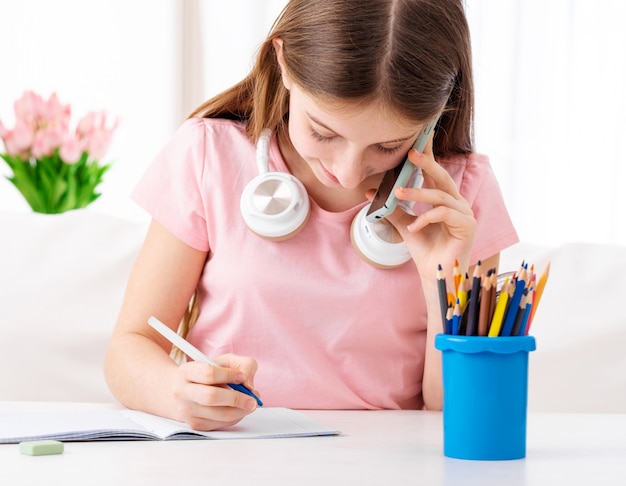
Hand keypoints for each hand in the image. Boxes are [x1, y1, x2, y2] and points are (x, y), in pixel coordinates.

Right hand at [172, 353, 259, 430]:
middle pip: (211, 397)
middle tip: (252, 399)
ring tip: (250, 404)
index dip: (229, 375)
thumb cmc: (210, 374)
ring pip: (218, 414)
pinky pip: (220, 424)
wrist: (188, 390)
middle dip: (236, 398)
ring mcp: (187, 411)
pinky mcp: (195, 425)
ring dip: (240, 410)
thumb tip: (249, 384)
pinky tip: (238, 409)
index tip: (242, 377)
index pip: (209, 374)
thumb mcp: (226, 361)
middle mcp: (183, 392)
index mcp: (187, 371)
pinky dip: (235, 417)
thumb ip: (244, 365)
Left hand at [384, 136, 475, 276]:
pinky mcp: (467, 226)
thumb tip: (371, 193)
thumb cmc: (424, 249)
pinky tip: (413, 228)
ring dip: (417, 193)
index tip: (417, 141)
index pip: (435, 173)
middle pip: (442, 177)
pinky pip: (445, 214)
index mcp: (444, 199)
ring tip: (397, 193)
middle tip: (410, 153)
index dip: (427, 156)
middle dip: (426, 163)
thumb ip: (393, 209)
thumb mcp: (405, 225)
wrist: (434, 274)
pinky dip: (425, 218)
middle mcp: (457, 203)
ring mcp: (464, 213)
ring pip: (440, 195)